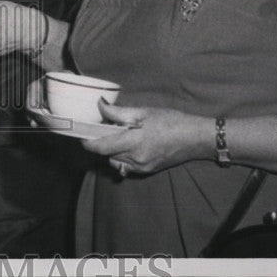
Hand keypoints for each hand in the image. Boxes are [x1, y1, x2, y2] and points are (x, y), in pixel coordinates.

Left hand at [80, 102, 211, 175]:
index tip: (82, 136)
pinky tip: (130, 145)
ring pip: (116, 161)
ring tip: (119, 136)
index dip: (88, 143)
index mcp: (134, 142)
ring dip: (112, 151)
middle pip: (107, 155)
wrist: (194, 138)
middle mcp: (136, 158)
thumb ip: (118, 112)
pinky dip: (122, 157)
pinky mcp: (148, 170)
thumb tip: (100, 106)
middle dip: (101, 144)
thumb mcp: (143, 112)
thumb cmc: (171, 121)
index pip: (102, 147)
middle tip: (103, 130)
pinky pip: (127, 166)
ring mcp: (142, 167)